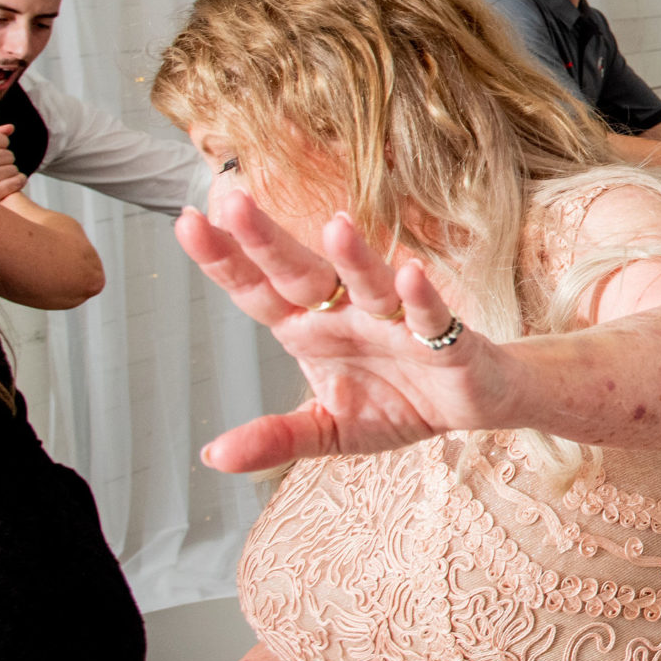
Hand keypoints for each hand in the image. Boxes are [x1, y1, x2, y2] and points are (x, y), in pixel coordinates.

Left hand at [175, 182, 517, 472]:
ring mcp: (396, 322)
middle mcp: (347, 315)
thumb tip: (213, 456)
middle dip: (269, 241)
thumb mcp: (329, 430)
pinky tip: (410, 277)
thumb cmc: (400, 402)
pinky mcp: (446, 340)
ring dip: (354, 258)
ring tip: (335, 227)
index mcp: (310, 329)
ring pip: (368, 284)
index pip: (258, 291)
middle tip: (235, 204)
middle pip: (302, 274)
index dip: (224, 259)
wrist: (474, 405)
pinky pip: (431, 317)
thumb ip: (277, 438)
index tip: (187, 222)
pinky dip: (421, 298)